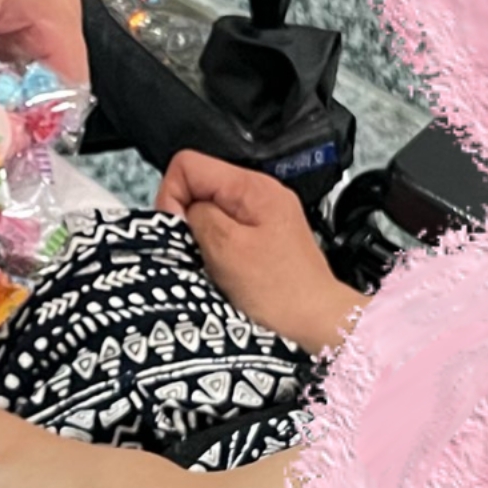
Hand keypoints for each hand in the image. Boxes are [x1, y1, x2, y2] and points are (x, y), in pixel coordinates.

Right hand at [160, 150, 361, 353]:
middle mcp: (261, 193)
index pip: (188, 164)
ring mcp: (264, 214)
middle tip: (198, 252)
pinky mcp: (265, 236)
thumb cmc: (281, 292)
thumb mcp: (226, 249)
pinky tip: (226, 269)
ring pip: (210, 211)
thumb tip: (181, 207)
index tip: (178, 230)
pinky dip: (218, 249)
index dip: (172, 196)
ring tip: (215, 263)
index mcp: (252, 186)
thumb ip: (198, 216)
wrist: (316, 322)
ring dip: (203, 238)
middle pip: (199, 186)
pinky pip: (226, 231)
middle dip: (188, 219)